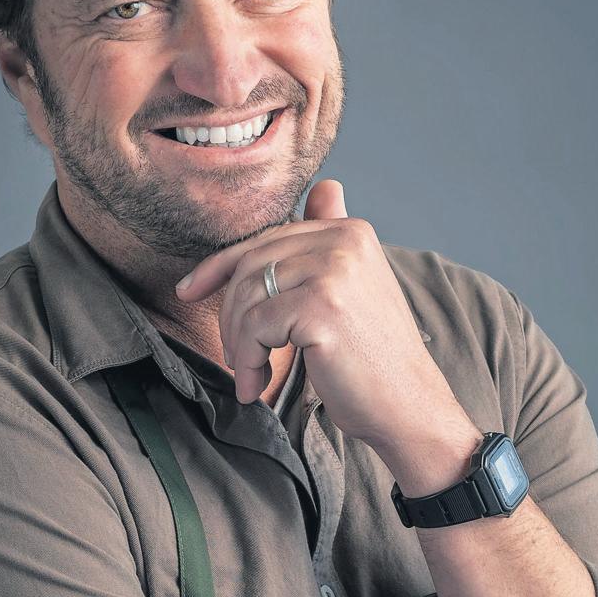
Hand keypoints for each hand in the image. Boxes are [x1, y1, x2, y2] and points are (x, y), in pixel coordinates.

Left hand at [175, 179, 464, 447]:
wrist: (408, 407)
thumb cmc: (373, 359)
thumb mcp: (354, 288)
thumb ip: (333, 239)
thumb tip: (324, 188)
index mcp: (351, 231)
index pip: (266, 238)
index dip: (219, 265)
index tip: (189, 291)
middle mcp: (345, 241)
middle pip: (250, 264)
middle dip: (228, 314)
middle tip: (235, 357)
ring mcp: (335, 271)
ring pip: (247, 296)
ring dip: (237, 343)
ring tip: (250, 375)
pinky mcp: (322, 307)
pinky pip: (254, 326)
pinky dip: (247, 360)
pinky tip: (257, 383)